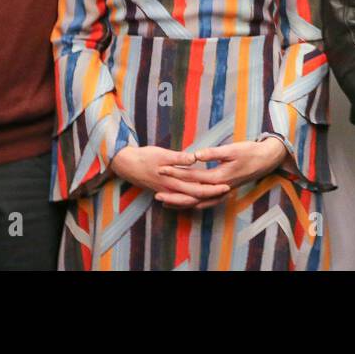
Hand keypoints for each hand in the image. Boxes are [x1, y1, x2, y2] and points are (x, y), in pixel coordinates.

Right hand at [110, 145, 230, 209]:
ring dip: (204, 198)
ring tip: (218, 195)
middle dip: (212, 195)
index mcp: (173, 181)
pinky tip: (199, 199)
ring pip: (189, 200)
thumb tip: (195, 158)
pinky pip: (181, 199)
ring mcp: (168, 192)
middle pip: (196, 196)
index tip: (226, 185)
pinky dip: (191, 200)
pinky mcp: (165, 190)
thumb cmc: (145, 157)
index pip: (198, 188)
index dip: (212, 188)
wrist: (126, 165)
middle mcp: (172, 190)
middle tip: (228, 191)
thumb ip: (179, 157)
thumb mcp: (162, 154)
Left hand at [154, 138, 290, 209]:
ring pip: (197, 202)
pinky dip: (193, 204)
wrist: (266, 160)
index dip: (175, 172)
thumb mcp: (233, 150)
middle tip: (156, 193)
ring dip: (181, 202)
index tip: (161, 169)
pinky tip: (185, 203)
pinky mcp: (224, 192)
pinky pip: (205, 202)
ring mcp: (222, 192)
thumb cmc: (250, 152)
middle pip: (192, 194)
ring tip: (165, 202)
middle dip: (173, 193)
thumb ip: (213, 153)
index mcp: (219, 177)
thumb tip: (195, 155)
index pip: (192, 177)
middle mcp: (219, 189)